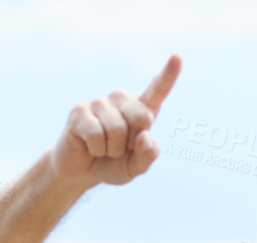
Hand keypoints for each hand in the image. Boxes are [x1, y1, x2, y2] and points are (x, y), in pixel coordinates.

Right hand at [51, 55, 181, 189]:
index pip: (157, 90)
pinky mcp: (80, 110)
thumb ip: (148, 155)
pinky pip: (96, 134)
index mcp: (141, 109)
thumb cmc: (112, 165)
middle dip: (132, 143)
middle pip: (142, 117)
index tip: (177, 57)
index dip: (169, 74)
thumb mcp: (136, 167)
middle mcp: (121, 100)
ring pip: (117, 129)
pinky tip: (90, 147)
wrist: (81, 172)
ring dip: (111, 149)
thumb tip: (144, 136)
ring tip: (103, 149)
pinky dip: (96, 149)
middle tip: (119, 149)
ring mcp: (99, 102)